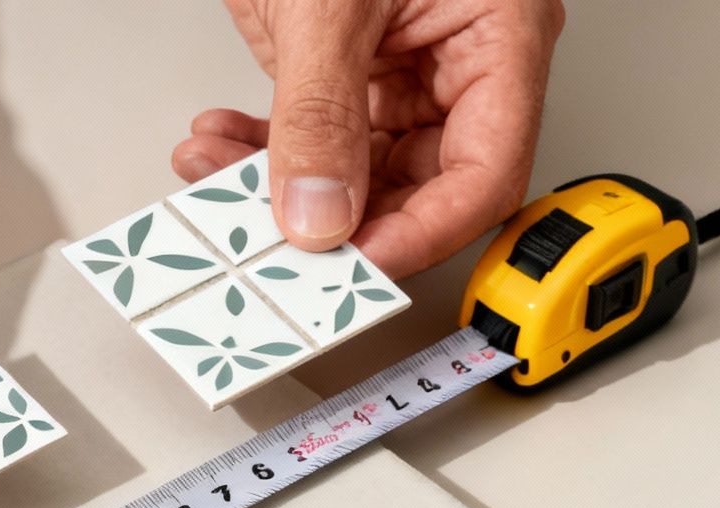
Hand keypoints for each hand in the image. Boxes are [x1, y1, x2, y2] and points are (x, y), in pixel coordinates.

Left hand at [175, 0, 564, 278]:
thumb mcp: (329, 2)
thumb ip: (321, 112)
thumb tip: (318, 212)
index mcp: (502, 29)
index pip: (485, 173)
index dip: (419, 234)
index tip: (352, 269)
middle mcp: (462, 52)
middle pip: (419, 182)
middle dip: (334, 215)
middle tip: (270, 241)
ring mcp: (407, 58)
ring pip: (357, 167)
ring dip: (280, 185)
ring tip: (217, 181)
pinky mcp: (353, 58)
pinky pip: (319, 131)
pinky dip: (262, 146)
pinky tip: (219, 146)